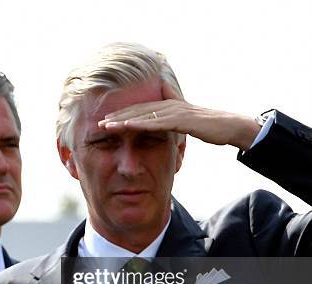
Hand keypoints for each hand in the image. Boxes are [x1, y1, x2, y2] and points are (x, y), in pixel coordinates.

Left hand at [98, 81, 260, 150]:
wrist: (231, 127)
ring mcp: (175, 111)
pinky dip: (140, 123)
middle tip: (98, 123)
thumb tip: (162, 132)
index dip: (122, 115)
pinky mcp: (181, 119)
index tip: (105, 121)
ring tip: (106, 125)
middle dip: (116, 116)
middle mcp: (169, 105)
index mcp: (168, 107)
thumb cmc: (209, 127)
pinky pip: (156, 122)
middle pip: (137, 110)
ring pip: (143, 114)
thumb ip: (172, 124)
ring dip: (123, 119)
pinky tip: (126, 126)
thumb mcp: (186, 125)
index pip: (140, 110)